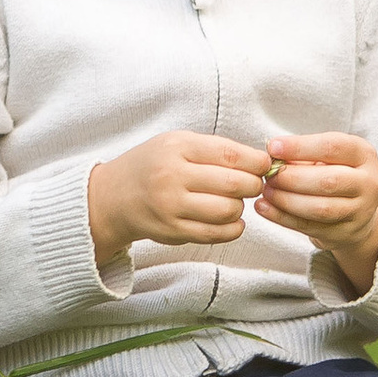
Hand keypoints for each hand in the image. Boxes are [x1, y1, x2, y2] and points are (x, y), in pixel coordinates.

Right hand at [88, 130, 273, 273]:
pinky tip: (231, 220)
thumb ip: (215, 150)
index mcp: (177, 147)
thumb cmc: (153, 165)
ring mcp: (171, 207)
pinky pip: (216, 234)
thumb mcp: (176, 143)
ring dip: (241, 207)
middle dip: (253, 185)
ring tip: (234, 200)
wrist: (114, 196)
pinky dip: (233, 228)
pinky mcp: (172, 231)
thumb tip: (259, 162)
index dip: (256, 161)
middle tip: (253, 184)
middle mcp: (172, 177)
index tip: (264, 164)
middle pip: (233, 184)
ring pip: (228, 210)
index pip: (230, 155)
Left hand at [252, 131, 377, 292]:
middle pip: (328, 181)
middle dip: (292, 178)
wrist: (358, 210)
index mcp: (364, 155)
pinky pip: (310, 227)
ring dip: (287, 200)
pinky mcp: (345, 234)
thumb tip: (272, 156)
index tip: (273, 147)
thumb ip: (303, 155)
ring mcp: (360, 211)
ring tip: (266, 191)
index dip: (300, 147)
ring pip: (320, 208)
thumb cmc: (336, 173)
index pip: (333, 147)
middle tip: (268, 175)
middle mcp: (368, 183)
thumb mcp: (328, 157)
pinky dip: (283, 217)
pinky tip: (265, 208)